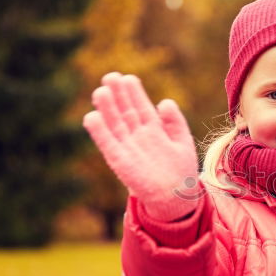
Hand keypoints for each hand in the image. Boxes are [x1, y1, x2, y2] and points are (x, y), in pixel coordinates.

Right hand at [82, 72, 199, 220]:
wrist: (176, 198)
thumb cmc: (182, 171)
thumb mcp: (183, 141)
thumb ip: (175, 121)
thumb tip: (164, 102)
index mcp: (154, 129)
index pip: (141, 106)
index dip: (134, 93)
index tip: (128, 78)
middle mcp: (138, 136)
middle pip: (125, 111)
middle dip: (118, 95)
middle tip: (110, 77)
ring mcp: (128, 147)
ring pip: (115, 125)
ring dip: (107, 109)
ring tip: (101, 92)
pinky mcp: (119, 162)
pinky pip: (108, 144)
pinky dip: (100, 132)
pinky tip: (92, 117)